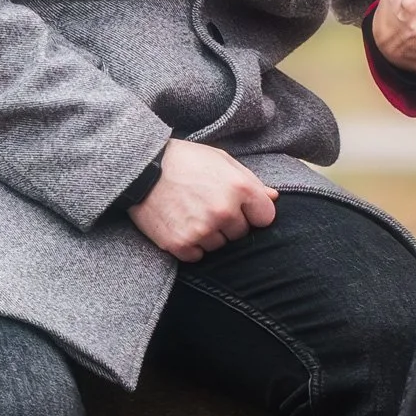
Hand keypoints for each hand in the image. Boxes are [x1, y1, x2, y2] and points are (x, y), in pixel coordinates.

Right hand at [127, 140, 277, 262]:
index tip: (241, 206)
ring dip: (210, 234)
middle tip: (208, 205)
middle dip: (230, 222)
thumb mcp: (221, 160)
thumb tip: (273, 197)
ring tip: (192, 212)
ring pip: (220, 246)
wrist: (141, 168)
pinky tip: (181, 224)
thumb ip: (250, 180)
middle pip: (241, 233)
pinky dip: (191, 245)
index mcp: (239, 188)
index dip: (254, 212)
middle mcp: (223, 211)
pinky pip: (198, 256)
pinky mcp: (180, 244)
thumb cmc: (185, 160)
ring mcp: (202, 230)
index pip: (266, 217)